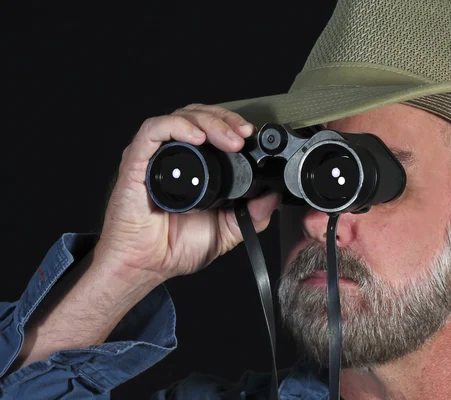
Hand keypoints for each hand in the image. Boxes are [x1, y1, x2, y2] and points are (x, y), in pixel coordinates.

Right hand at [96, 104, 281, 283]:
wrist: (145, 265)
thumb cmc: (174, 246)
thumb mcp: (226, 231)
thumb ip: (252, 216)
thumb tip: (272, 197)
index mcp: (195, 166)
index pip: (214, 128)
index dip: (233, 125)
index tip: (252, 135)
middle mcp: (175, 155)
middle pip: (200, 116)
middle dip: (226, 120)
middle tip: (244, 136)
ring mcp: (155, 157)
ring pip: (181, 116)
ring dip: (209, 121)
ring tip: (229, 140)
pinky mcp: (136, 161)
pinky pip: (153, 131)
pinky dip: (177, 127)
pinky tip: (197, 137)